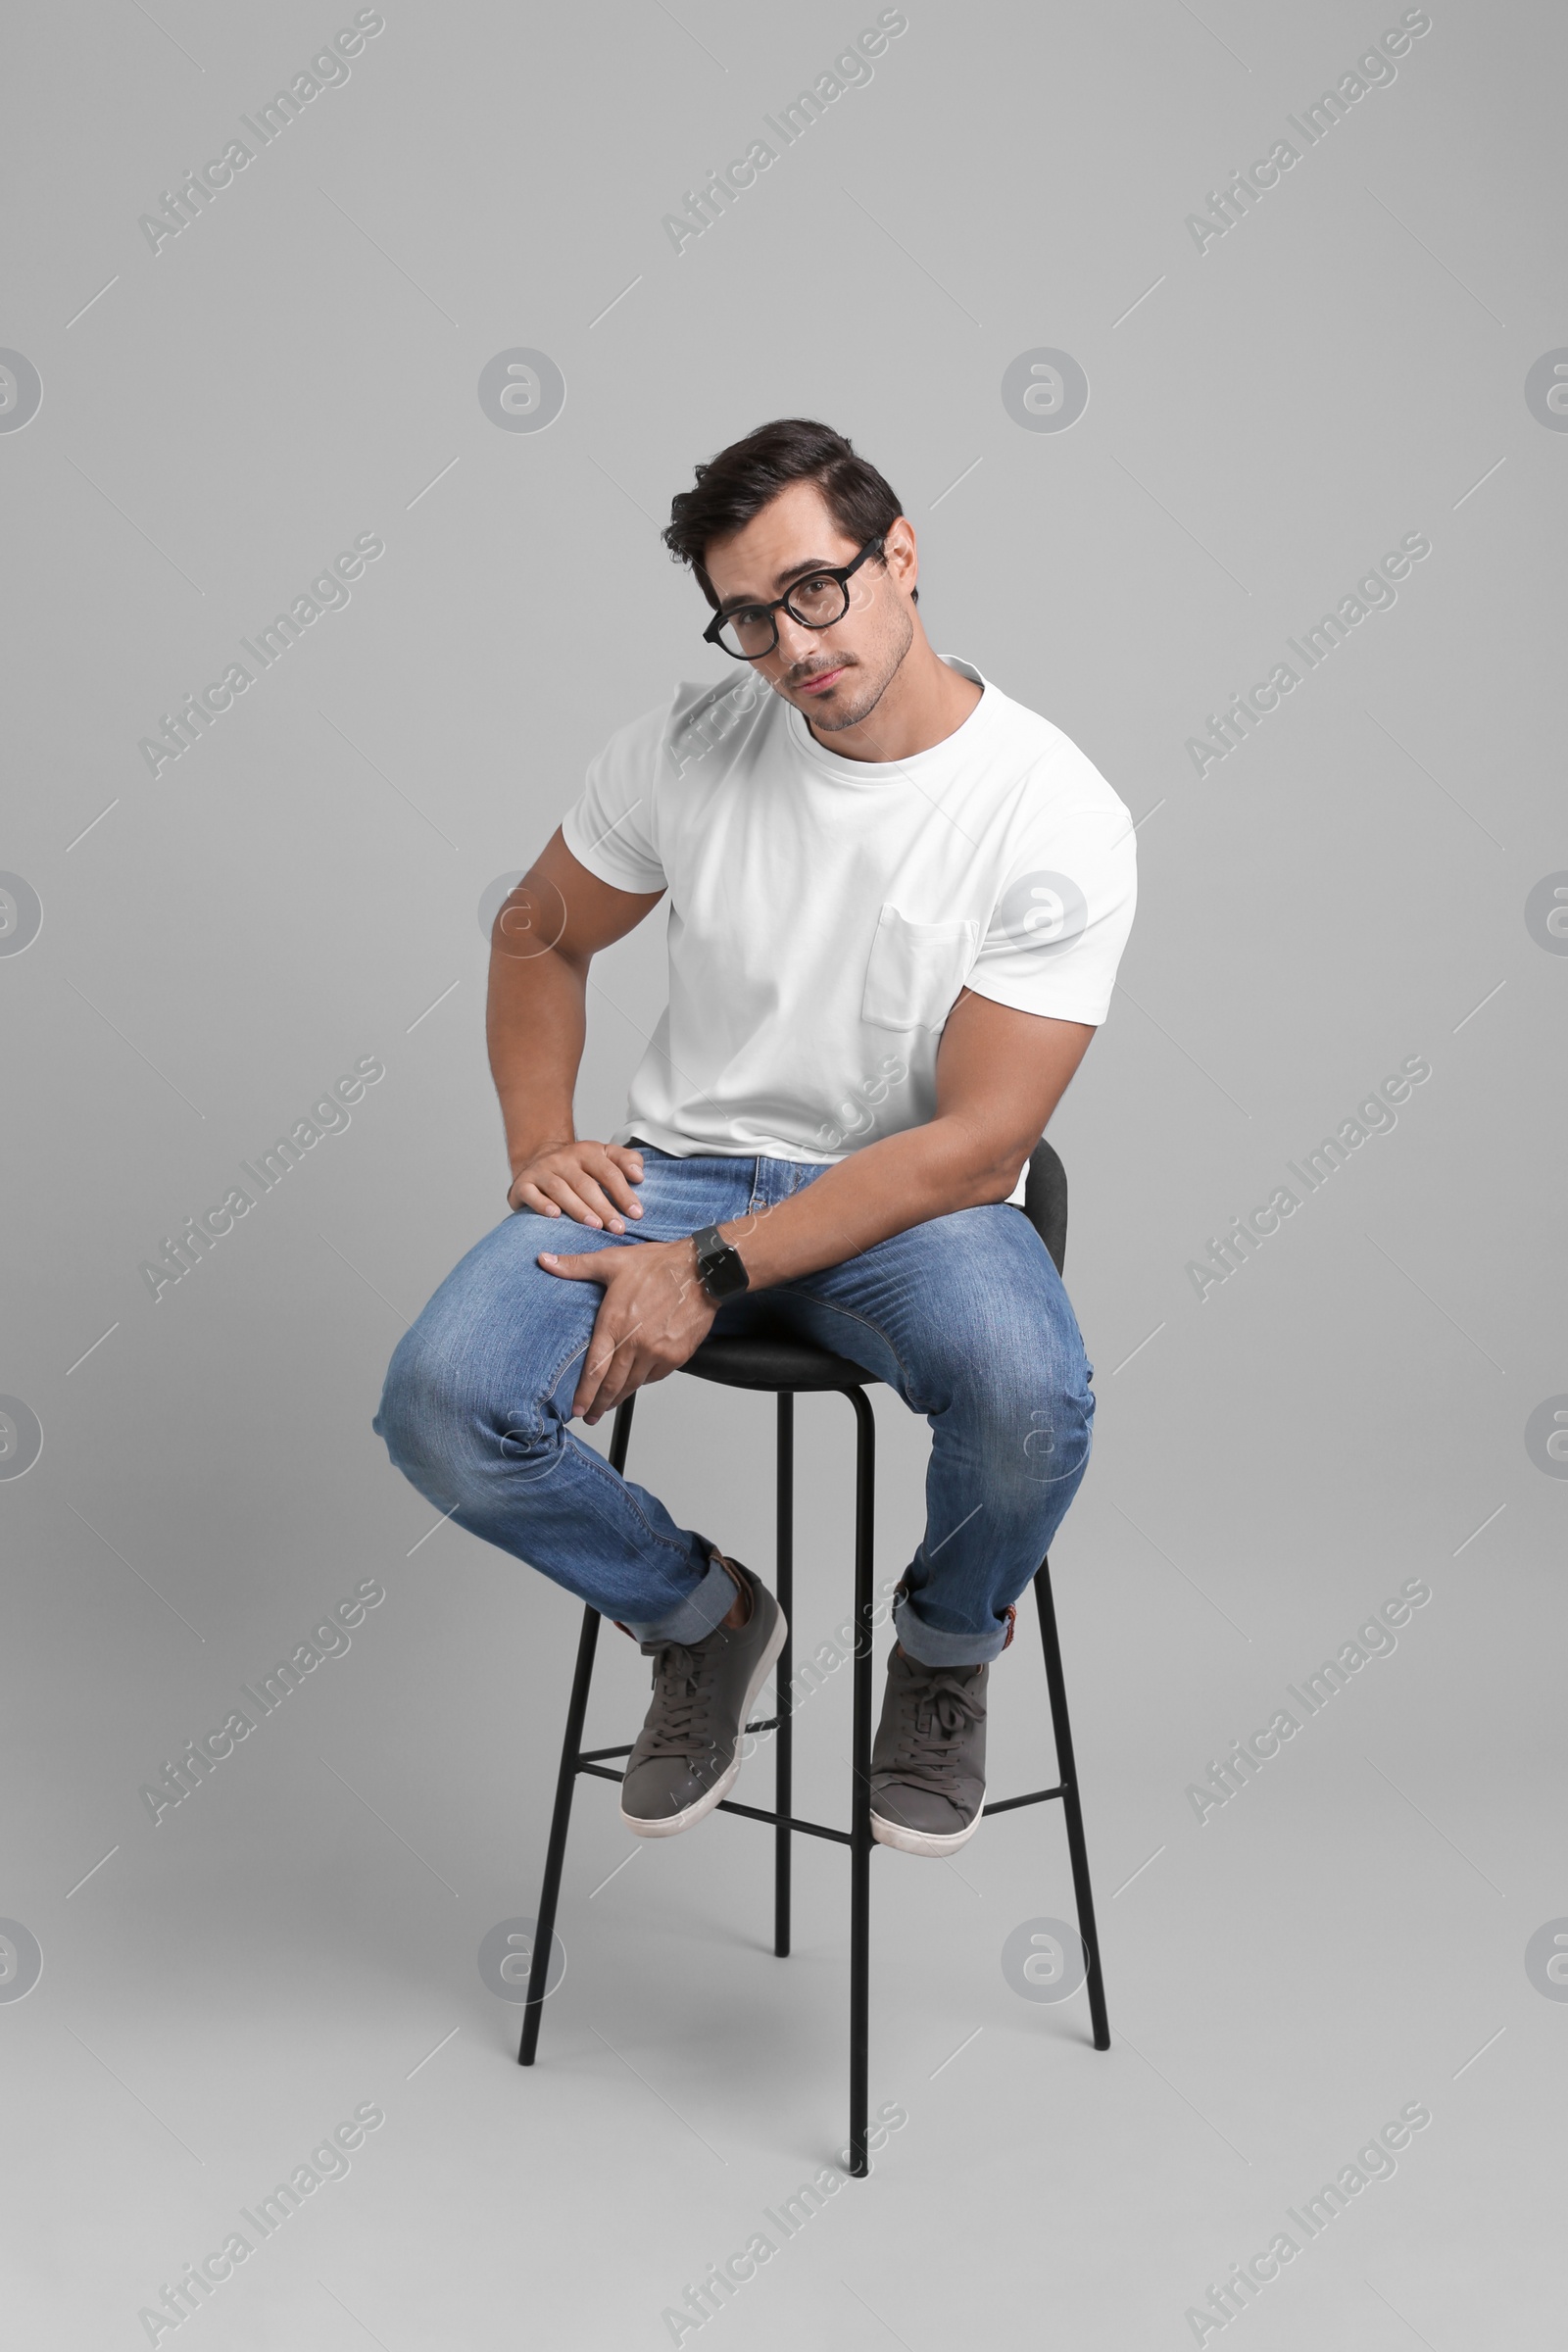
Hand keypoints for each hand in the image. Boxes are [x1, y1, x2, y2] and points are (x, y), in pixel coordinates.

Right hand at [508, 1139, 644, 1232]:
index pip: (609, 1172)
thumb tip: (639, 1174)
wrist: (538, 1161)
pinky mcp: (523, 1184)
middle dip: (604, 1207)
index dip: (624, 1193)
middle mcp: (564, 1159)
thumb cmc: (578, 1167)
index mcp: (587, 1152)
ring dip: (579, 1209)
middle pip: (586, 1184)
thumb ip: (626, 1161)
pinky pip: (532, 1194)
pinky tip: (555, 1216)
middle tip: (618, 1228)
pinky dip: (542, 1204)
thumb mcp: (604, 1157)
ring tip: (595, 1225)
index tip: (636, 1214)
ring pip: (561, 1189)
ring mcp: (542, 1171)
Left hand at [539, 1237, 716, 1422]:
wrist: (701, 1271)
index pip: (594, 1369)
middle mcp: (635, 1342)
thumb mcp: (612, 1261)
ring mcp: (657, 1351)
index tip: (577, 1409)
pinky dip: (644, 1381)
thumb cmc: (659, 1265)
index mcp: (614, 1323)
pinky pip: (656, 1376)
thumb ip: (576, 1266)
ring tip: (610, 1404)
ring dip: (621, 1396)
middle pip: (613, 1385)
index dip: (584, 1394)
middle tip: (590, 1416)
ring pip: (635, 1383)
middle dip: (599, 1404)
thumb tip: (545, 1260)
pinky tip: (637, 1381)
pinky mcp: (677, 1355)